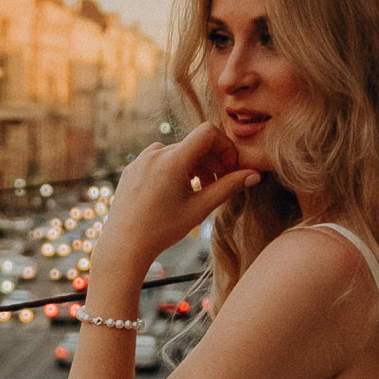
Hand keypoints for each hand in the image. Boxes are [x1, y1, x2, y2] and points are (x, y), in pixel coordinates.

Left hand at [90, 124, 257, 285]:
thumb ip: (228, 187)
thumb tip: (254, 175)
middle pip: (194, 144)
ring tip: (200, 190)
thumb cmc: (162, 230)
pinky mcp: (132, 168)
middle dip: (213, 160)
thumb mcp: (200, 209)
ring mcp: (141, 159)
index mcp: (172, 160)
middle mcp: (155, 153)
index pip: (208, 132)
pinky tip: (178, 192)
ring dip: (195, 165)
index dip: (225, 147)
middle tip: (223, 183)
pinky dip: (176, 169)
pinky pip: (160, 159)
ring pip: (178, 151)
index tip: (230, 168)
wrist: (123, 246)